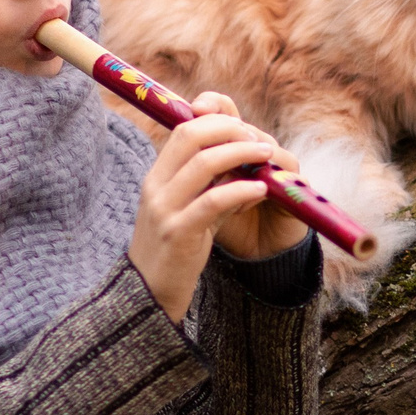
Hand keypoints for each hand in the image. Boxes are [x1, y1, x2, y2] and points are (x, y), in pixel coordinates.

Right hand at [126, 92, 306, 322]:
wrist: (149, 293)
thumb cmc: (176, 250)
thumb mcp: (191, 209)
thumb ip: (214, 185)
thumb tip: (247, 163)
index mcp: (157, 176)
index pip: (184, 129)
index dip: (217, 121)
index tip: (244, 128)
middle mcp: (156, 186)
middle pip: (191, 135)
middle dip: (230, 130)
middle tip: (258, 139)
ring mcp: (164, 209)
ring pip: (203, 164)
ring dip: (240, 153)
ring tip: (266, 154)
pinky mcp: (178, 233)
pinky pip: (212, 201)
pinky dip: (240, 189)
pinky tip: (260, 189)